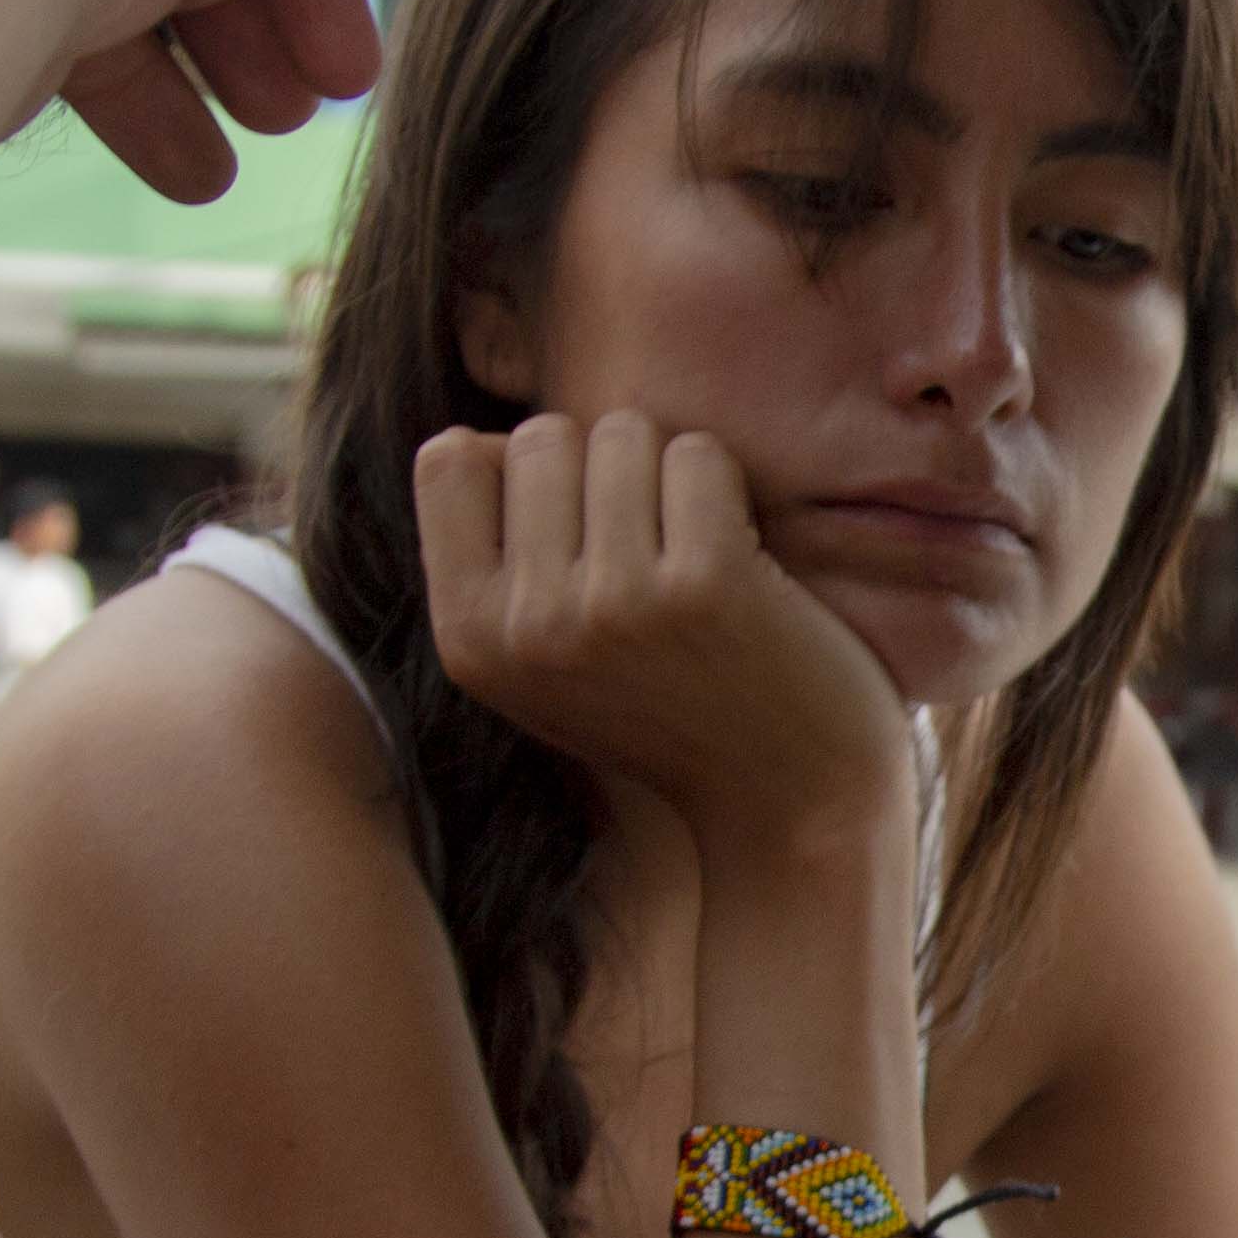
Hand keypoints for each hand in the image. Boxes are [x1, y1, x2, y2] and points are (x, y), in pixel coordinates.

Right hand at [416, 413, 922, 861]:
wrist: (788, 804)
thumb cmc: (668, 712)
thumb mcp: (543, 665)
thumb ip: (495, 564)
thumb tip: (480, 437)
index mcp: (467, 639)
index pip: (449, 458)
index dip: (519, 465)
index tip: (574, 520)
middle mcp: (528, 624)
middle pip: (542, 436)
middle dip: (603, 466)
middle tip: (649, 544)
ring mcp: (614, 603)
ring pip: (623, 433)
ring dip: (669, 473)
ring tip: (691, 554)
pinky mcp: (704, 585)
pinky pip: (699, 455)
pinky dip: (727, 488)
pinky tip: (740, 558)